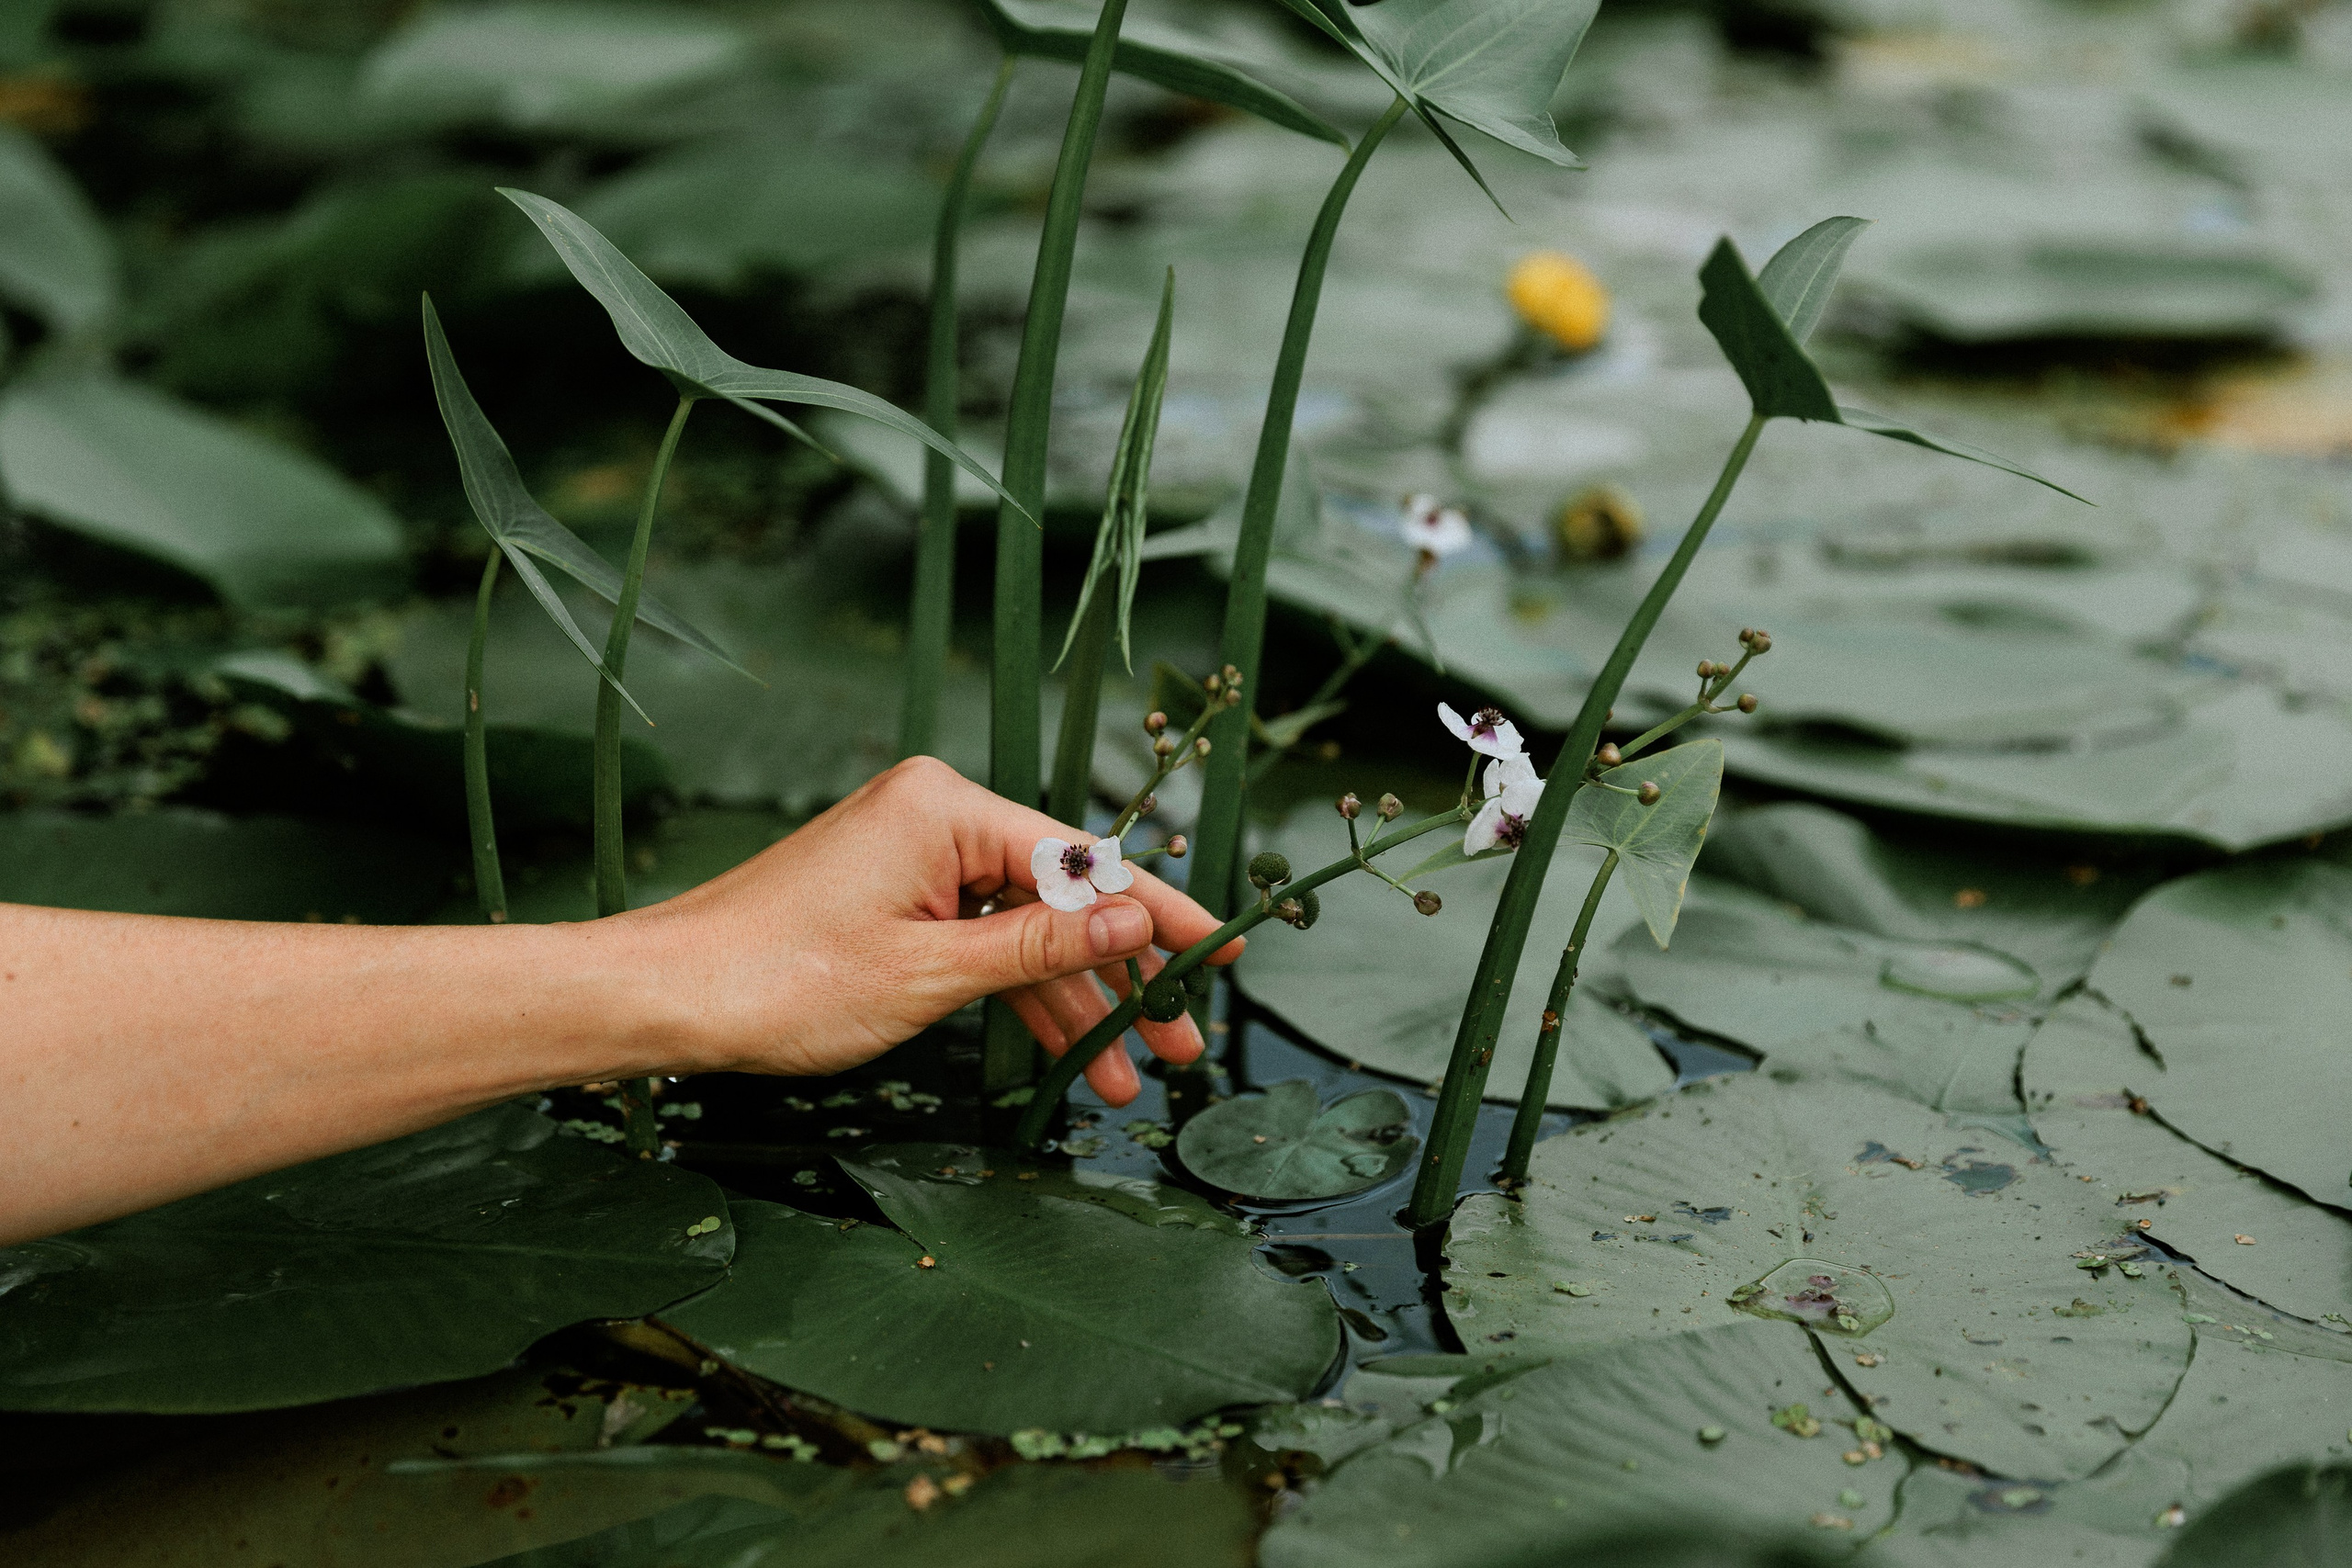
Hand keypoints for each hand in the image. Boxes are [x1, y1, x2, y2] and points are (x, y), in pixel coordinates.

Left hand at [623, 757, 1241, 1103]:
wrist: (667, 997)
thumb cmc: (778, 980)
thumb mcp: (931, 975)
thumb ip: (1043, 948)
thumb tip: (1135, 921)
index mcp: (945, 807)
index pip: (1083, 861)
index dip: (1158, 915)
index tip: (1221, 951)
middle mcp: (934, 814)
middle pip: (1060, 895)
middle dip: (1122, 975)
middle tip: (1178, 1039)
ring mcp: (912, 855)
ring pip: (1023, 928)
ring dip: (1073, 1001)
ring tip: (1125, 1073)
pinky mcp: (892, 894)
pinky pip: (978, 939)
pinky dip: (1016, 994)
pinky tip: (1064, 1051)